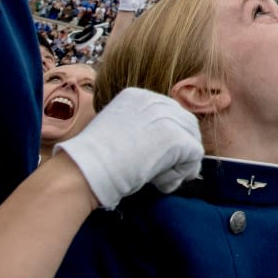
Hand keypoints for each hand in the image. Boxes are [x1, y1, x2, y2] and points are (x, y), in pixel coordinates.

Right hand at [54, 87, 202, 208]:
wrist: (84, 171)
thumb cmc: (92, 162)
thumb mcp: (117, 133)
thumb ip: (142, 131)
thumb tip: (168, 147)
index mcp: (138, 96)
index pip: (170, 114)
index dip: (166, 140)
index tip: (151, 159)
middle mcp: (155, 100)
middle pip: (186, 125)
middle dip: (178, 152)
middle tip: (160, 173)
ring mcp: (168, 117)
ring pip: (192, 141)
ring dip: (178, 165)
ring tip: (156, 179)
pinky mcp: (178, 138)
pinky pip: (194, 157)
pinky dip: (180, 174)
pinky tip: (159, 182)